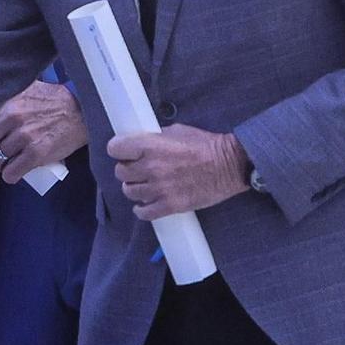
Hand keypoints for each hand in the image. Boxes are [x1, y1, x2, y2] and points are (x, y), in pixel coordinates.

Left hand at [0, 81, 86, 184]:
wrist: (81, 112)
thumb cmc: (53, 100)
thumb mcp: (26, 89)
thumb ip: (6, 97)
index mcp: (8, 105)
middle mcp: (13, 121)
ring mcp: (25, 139)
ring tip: (6, 162)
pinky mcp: (37, 155)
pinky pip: (11, 173)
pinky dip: (10, 176)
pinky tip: (13, 172)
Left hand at [108, 125, 248, 220]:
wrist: (230, 165)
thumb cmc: (206, 145)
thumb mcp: (177, 131)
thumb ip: (154, 138)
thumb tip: (140, 143)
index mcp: (150, 146)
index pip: (114, 149)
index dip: (118, 150)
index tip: (124, 152)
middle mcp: (151, 168)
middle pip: (120, 173)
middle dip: (128, 170)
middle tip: (138, 169)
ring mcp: (160, 188)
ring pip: (129, 192)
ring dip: (135, 188)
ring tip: (145, 185)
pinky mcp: (170, 205)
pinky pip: (144, 213)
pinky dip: (142, 209)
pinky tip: (146, 203)